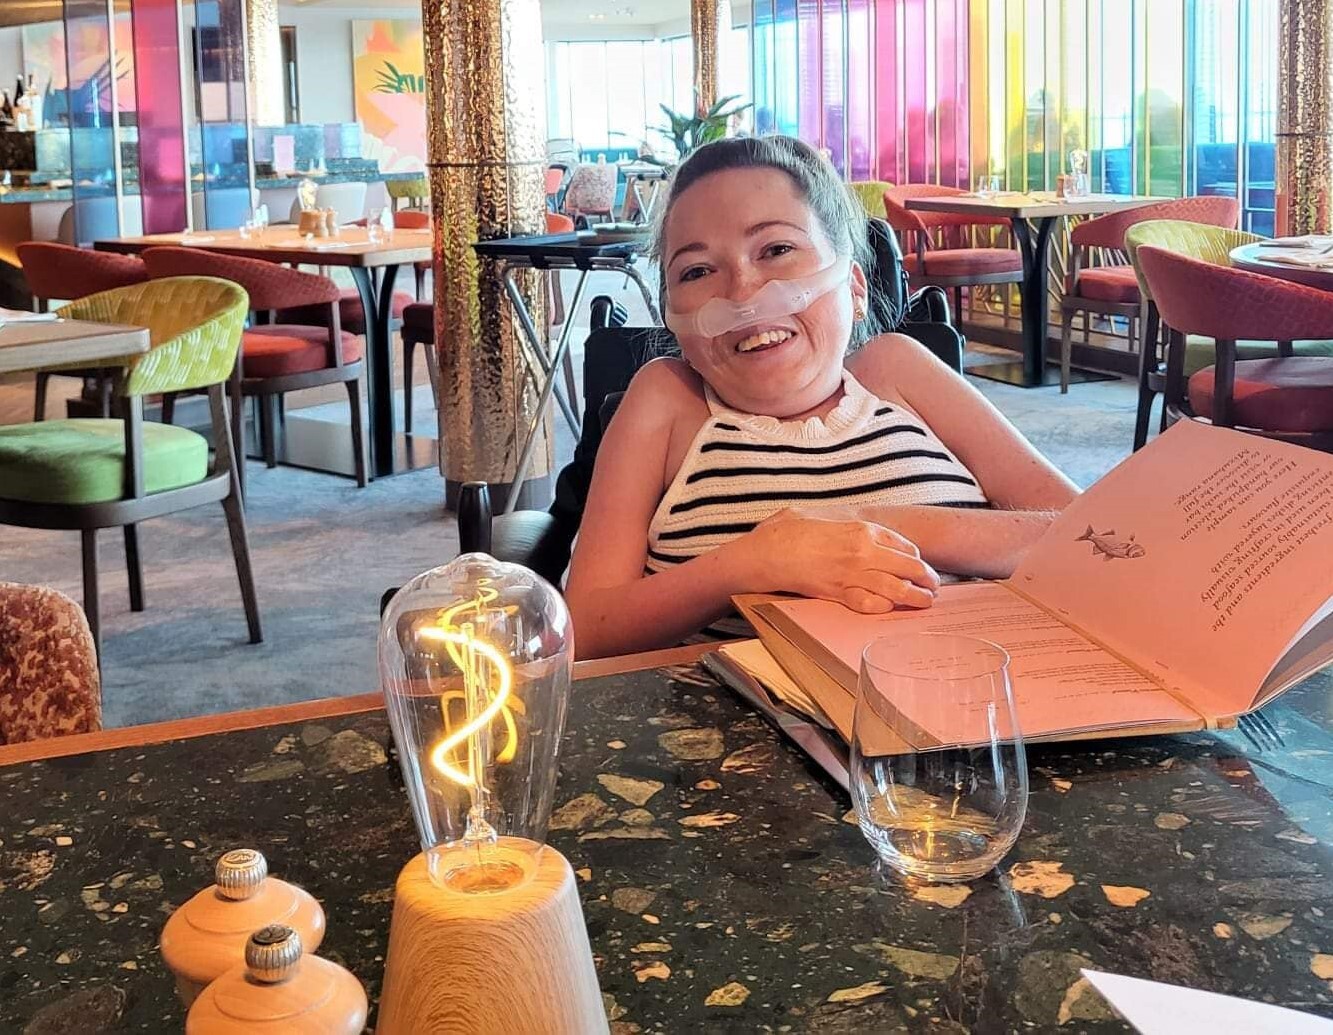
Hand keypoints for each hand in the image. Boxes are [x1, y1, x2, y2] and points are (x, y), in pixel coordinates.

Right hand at [746, 508, 939, 612]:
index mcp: (863, 530)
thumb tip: (877, 539)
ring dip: (917, 597)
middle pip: (909, 567)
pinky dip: (886, 607)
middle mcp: (864, 552)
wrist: (771, 550)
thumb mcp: (832, 518)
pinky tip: (892, 608)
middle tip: (935, 586)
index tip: (919, 565)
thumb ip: (857, 528)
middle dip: (927, 578)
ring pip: (897, 589)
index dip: (917, 559)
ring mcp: (853, 574)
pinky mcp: (839, 593)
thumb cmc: (795, 531)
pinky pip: (871, 604)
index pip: (905, 546)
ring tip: (926, 602)